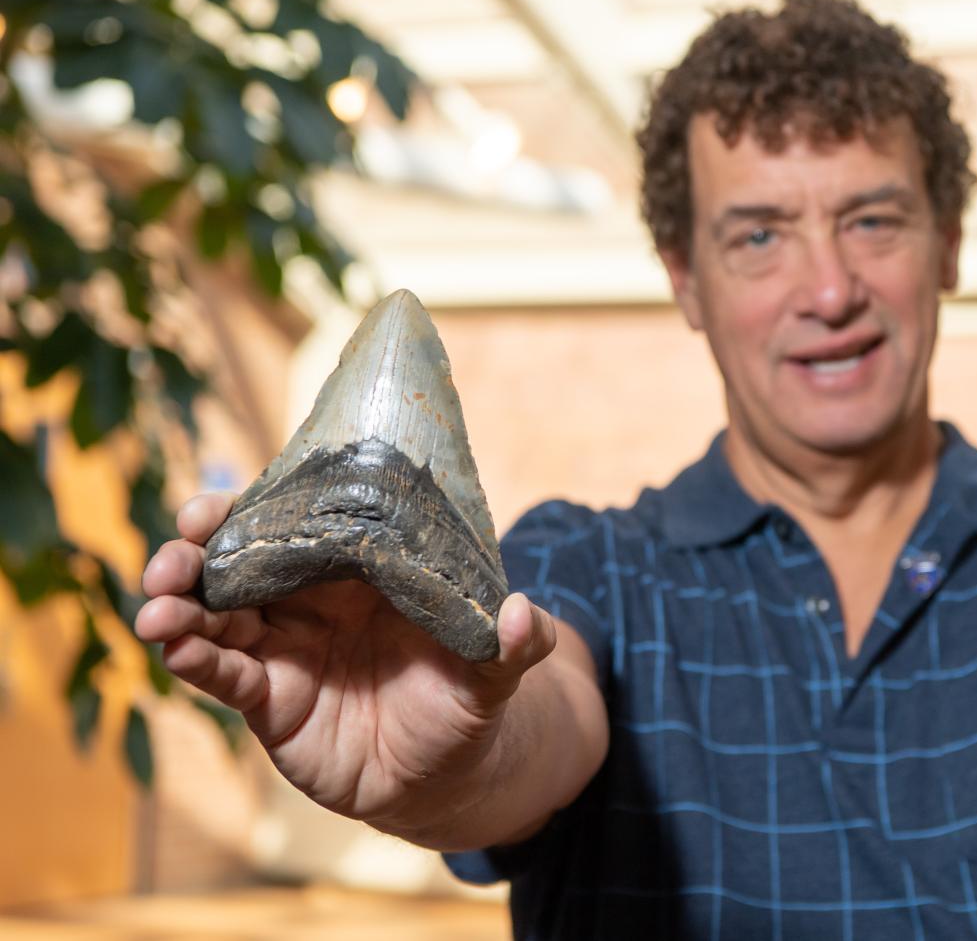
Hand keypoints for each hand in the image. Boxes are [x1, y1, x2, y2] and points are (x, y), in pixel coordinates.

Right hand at [134, 492, 558, 824]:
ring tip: (155, 604)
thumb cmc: (465, 701)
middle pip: (240, 562)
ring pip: (216, 614)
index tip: (220, 500)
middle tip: (178, 546)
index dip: (254, 508)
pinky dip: (196, 659)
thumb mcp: (495, 672)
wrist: (447, 775)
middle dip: (197, 549)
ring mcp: (284, 648)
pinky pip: (225, 674)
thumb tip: (523, 614)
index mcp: (358, 570)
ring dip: (180, 604)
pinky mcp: (271, 700)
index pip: (297, 524)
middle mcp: (311, 601)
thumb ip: (513, 644)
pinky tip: (176, 648)